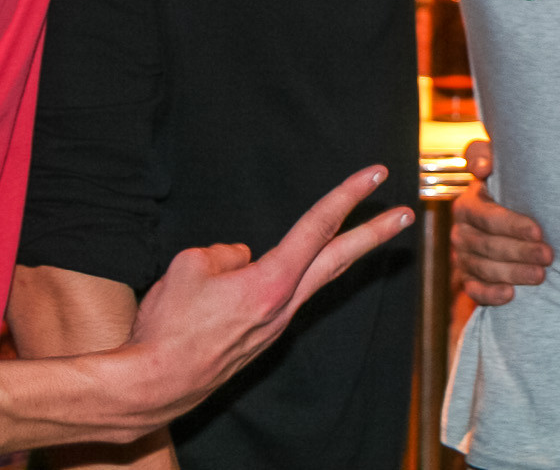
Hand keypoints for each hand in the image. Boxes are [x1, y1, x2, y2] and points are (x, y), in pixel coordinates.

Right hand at [123, 166, 410, 422]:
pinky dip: (263, 281)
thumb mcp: (190, 266)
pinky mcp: (260, 339)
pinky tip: (228, 290)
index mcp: (272, 281)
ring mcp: (275, 326)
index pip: (318, 225)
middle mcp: (284, 306)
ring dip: (322, 256)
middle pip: (339, 258)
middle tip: (405, 213)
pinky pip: (273, 297)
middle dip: (375, 233)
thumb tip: (243, 258)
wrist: (154, 384)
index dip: (349, 195)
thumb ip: (227, 253)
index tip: (377, 175)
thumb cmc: (168, 327)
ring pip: (308, 279)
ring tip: (329, 241)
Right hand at [451, 140, 551, 305]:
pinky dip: (491, 294)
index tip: (539, 231)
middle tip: (549, 256)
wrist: (506, 216)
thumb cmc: (509, 186)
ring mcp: (463, 257)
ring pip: (485, 269)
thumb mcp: (499, 166)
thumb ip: (484, 155)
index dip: (513, 225)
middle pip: (489, 245)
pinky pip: (474, 290)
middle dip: (521, 252)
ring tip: (541, 275)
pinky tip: (510, 295)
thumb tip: (483, 166)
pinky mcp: (468, 278)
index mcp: (467, 204)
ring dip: (514, 273)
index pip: (488, 217)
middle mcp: (461, 232)